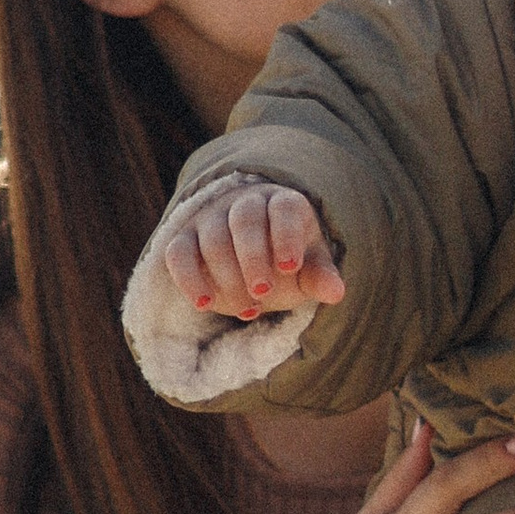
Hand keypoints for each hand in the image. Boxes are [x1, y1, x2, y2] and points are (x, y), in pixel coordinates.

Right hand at [163, 184, 345, 322]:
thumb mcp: (307, 269)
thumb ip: (318, 277)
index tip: (290, 267)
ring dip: (228, 276)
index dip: (285, 235)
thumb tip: (337, 292)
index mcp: (282, 203)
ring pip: (212, 236)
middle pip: (244, 218)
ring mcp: (210, 218)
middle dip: (253, 258)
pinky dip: (188, 279)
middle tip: (263, 294)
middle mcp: (244, 202)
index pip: (283, 208)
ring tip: (248, 311)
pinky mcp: (183, 239)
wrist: (252, 260)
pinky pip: (178, 253)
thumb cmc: (286, 261)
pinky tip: (205, 304)